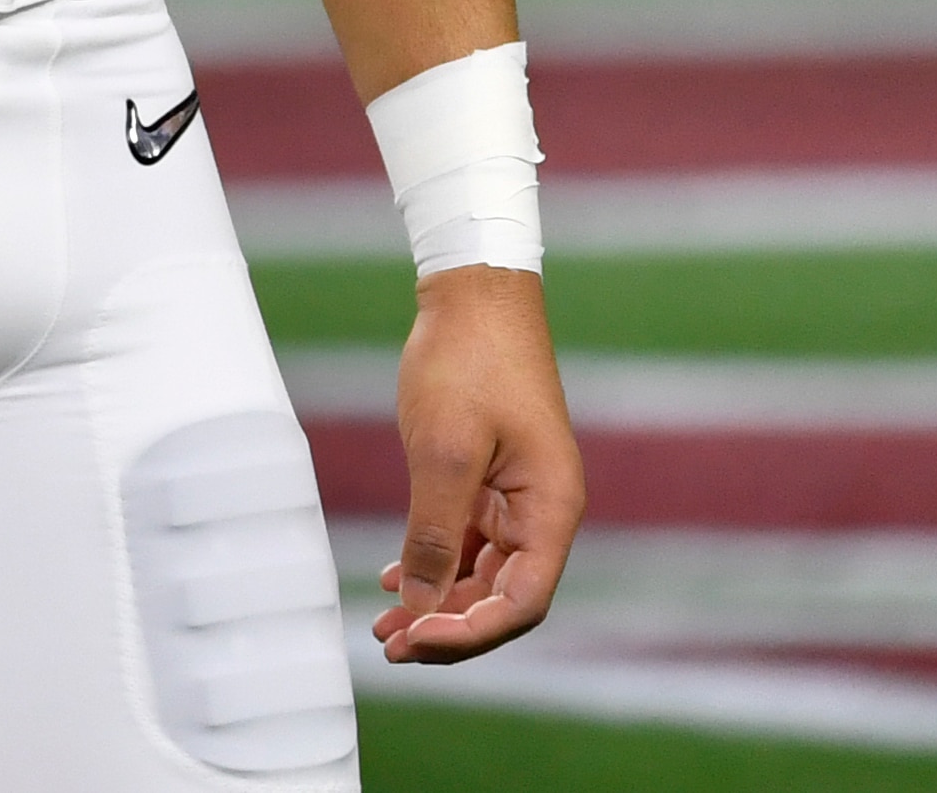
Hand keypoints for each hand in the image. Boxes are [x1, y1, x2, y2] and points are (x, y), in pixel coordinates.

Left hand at [373, 264, 582, 662]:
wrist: (474, 292)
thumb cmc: (470, 361)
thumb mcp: (444, 451)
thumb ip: (434, 532)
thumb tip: (418, 602)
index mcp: (551, 508)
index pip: (521, 601)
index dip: (470, 631)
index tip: (416, 638)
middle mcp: (541, 510)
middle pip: (502, 596)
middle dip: (448, 625)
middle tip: (389, 644)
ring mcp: (516, 496)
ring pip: (481, 573)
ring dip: (436, 600)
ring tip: (385, 623)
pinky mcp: (490, 479)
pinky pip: (466, 540)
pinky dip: (433, 562)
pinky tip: (394, 578)